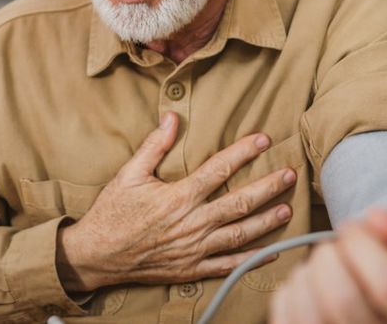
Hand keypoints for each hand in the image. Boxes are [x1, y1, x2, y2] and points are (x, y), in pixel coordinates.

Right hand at [56, 112, 296, 291]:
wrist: (97, 256)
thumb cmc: (112, 212)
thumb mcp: (128, 173)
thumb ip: (154, 146)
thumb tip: (171, 118)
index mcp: (179, 196)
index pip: (219, 169)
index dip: (244, 152)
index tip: (264, 140)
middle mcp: (192, 223)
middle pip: (240, 202)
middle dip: (268, 187)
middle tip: (290, 174)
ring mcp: (194, 249)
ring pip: (240, 234)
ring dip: (266, 220)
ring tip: (287, 208)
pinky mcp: (192, 269)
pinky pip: (228, 264)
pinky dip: (252, 259)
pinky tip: (271, 251)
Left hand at [269, 209, 386, 323]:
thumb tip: (375, 219)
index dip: (362, 244)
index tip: (352, 228)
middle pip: (344, 301)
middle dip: (330, 256)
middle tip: (337, 247)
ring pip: (310, 313)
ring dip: (309, 274)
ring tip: (327, 267)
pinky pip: (287, 318)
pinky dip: (293, 291)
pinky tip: (313, 286)